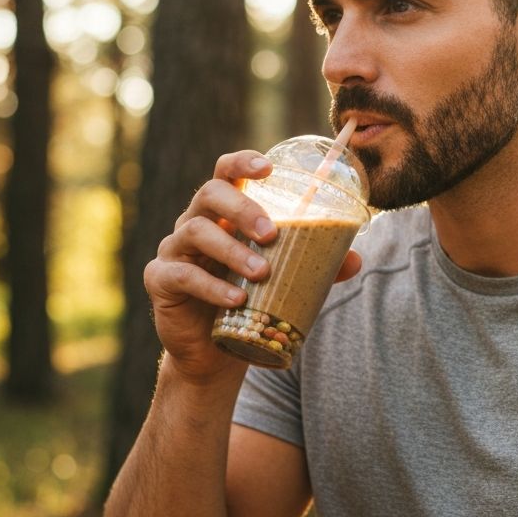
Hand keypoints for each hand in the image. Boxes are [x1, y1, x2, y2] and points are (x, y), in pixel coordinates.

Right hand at [144, 150, 360, 381]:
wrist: (214, 353)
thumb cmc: (249, 304)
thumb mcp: (284, 282)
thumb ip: (315, 267)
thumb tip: (357, 260)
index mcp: (223, 215)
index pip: (226, 173)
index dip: (243, 163)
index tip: (268, 168)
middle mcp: (194, 223)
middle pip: (210, 194)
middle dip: (242, 208)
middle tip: (272, 233)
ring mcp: (173, 250)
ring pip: (195, 232)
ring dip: (232, 250)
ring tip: (261, 272)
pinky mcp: (161, 280)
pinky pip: (182, 275)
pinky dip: (212, 286)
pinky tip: (236, 299)